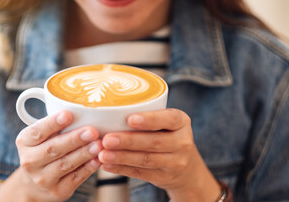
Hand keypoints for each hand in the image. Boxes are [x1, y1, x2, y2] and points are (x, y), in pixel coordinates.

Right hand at [15, 111, 101, 201]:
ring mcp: (42, 178)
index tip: (68, 114)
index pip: (37, 131)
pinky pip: (74, 178)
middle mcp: (30, 161)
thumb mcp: (42, 135)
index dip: (52, 123)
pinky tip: (97, 160)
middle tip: (91, 131)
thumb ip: (56, 124)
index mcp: (24, 142)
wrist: (36, 182)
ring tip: (98, 145)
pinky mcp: (57, 191)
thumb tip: (83, 110)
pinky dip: (87, 168)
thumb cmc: (44, 149)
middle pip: (53, 149)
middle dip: (74, 139)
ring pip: (64, 164)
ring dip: (83, 154)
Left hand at [98, 109, 219, 201]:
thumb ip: (145, 115)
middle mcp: (182, 142)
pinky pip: (140, 173)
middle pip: (154, 142)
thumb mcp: (165, 121)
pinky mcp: (164, 177)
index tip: (130, 119)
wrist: (185, 166)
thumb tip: (109, 111)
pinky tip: (107, 165)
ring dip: (122, 157)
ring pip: (146, 160)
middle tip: (107, 139)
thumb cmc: (166, 134)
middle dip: (128, 141)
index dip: (150, 119)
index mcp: (181, 121)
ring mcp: (176, 162)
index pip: (169, 119)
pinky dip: (122, 169)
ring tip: (103, 154)